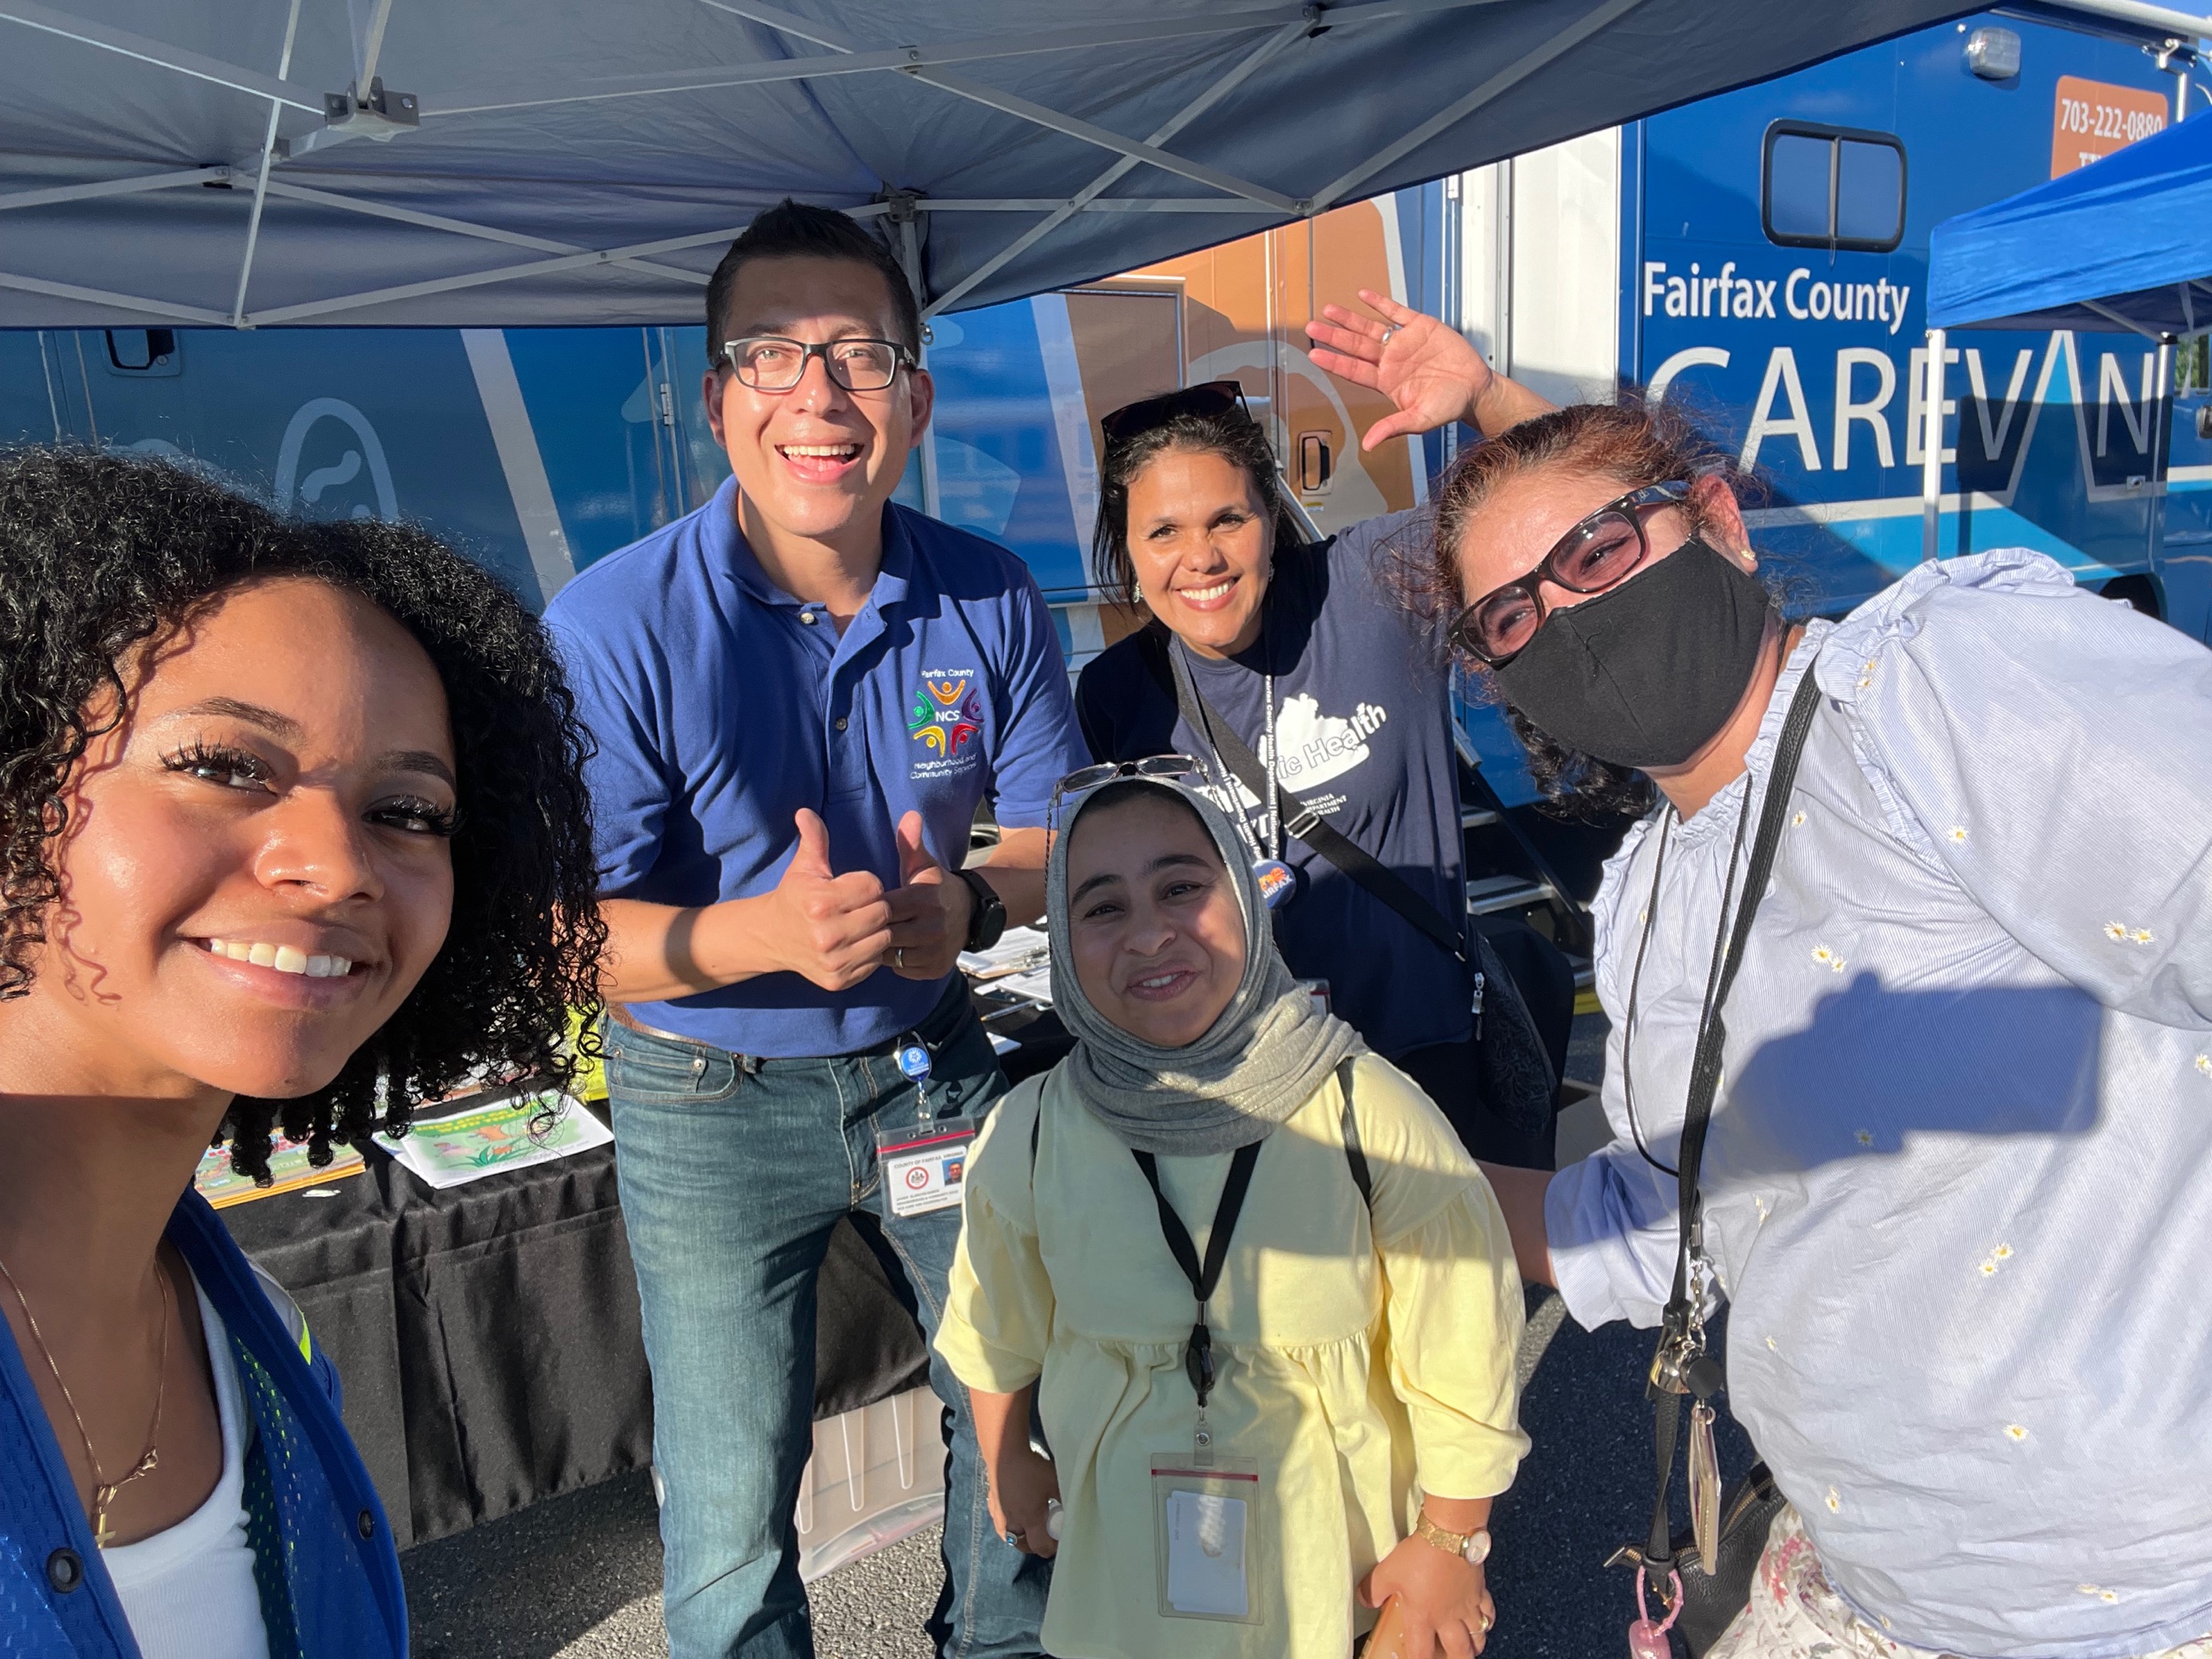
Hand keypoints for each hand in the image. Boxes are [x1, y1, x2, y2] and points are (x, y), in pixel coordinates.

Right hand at [764, 809, 893, 990]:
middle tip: (859, 906)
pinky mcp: (839, 980)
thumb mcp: (804, 866)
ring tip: (859, 924)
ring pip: (883, 939)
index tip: (852, 887)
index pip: (873, 887)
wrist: (771, 937)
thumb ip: (813, 838)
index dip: (867, 883)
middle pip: (882, 913)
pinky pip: (875, 962)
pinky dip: (871, 952)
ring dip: (876, 930)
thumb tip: (805, 811)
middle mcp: (827, 935)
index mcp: (820, 903)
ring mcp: (834, 961)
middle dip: (875, 906)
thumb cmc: (794, 897)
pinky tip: (855, 943)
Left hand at [883, 811, 974, 979]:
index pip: (883, 908)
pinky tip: (897, 949)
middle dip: (874, 930)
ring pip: (892, 955)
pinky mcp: (937, 968)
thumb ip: (910, 843)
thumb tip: (910, 815)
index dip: (871, 908)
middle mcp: (933, 927)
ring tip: (881, 936)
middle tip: (867, 924)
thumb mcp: (923, 864)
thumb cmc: (936, 888)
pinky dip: (897, 962)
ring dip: (883, 948)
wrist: (970, 914)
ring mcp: (936, 950)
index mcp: (924, 899)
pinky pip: (903, 969)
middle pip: (886, 934)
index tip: (865, 905)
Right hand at [986, 1444, 1060, 1558]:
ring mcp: (1000, 1516)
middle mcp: (1013, 1523)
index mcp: (1030, 1520)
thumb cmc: (1031, 1468)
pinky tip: (1015, 1514)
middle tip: (1046, 1535)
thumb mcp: (1053, 1482)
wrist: (1004, 1454)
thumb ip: (1063, 1498)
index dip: (1052, 1548)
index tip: (1059, 1541)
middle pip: (1024, 1547)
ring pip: (1010, 1538)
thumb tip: (1071, 1508)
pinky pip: (1001, 1525)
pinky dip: (1010, 1526)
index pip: (1041, 1547)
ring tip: (1030, 1527)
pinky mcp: (992, 1506)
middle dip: (1036, 1546)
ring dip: (1021, 1538)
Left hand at [1307, 289, 1495, 451]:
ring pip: (1370, 328)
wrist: (1475, 389)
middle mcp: (1390, 360)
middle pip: (1355, 346)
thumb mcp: (1419, 419)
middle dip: (1334, 336)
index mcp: (1386, 381)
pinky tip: (1364, 295)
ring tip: (1329, 310)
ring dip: (1350, 319)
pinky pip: (1396, 312)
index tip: (1314, 354)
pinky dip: (1381, 303)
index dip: (1334, 362)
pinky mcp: (1421, 327)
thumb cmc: (1448, 406)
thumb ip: (1393, 427)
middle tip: (1311, 328)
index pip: (1353, 370)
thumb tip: (1369, 445)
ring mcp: (1404, 342)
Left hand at [1360, 1537, 1494, 1657]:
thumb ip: (1372, 1589)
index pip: (1422, 1653)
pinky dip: (1487, 1621)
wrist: (1449, 1535)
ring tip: (1467, 1646)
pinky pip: (1489, 1614)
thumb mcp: (1387, 1572)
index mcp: (1423, 1617)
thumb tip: (1363, 1599)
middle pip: (1460, 1652)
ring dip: (1473, 1646)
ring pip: (1478, 1637)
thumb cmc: (1419, 1555)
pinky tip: (1482, 1621)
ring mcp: (1467, 1606)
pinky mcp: (1480, 1591)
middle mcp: (1448, 1618)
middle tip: (1450, 1657)